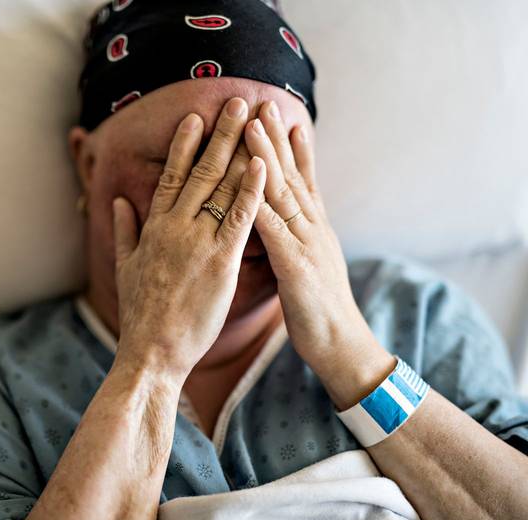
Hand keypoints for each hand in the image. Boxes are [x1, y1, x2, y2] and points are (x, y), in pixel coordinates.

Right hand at [112, 97, 265, 379]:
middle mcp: (175, 227)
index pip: (172, 176)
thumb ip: (124, 230)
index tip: (196, 116)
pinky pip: (239, 219)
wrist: (150, 351)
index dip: (185, 144)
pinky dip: (252, 190)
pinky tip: (264, 164)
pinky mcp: (220, 262)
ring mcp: (197, 242)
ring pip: (222, 187)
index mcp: (154, 227)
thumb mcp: (124, 267)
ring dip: (241, 149)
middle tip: (236, 100)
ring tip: (256, 119)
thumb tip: (118, 201)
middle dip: (220, 133)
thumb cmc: (140, 313)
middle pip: (201, 170)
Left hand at [243, 101, 387, 375]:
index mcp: (311, 228)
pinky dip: (264, 203)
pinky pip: (277, 230)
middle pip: (290, 175)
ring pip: (283, 194)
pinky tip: (253, 182)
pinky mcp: (297, 266)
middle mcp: (312, 228)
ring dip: (268, 157)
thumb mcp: (308, 263)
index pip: (298, 180)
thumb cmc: (317, 308)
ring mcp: (306, 244)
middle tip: (262, 102)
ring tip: (256, 125)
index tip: (275, 116)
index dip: (288, 147)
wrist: (340, 344)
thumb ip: (296, 237)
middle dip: (276, 137)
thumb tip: (286, 221)